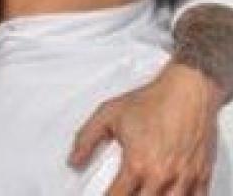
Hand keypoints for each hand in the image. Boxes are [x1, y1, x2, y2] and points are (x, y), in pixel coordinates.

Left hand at [70, 62, 221, 194]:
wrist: (188, 90)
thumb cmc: (152, 100)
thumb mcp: (108, 114)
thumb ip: (86, 139)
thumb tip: (74, 161)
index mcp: (138, 164)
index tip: (106, 195)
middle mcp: (162, 175)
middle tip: (125, 190)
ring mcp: (185, 178)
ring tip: (144, 191)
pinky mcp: (202, 175)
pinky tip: (170, 194)